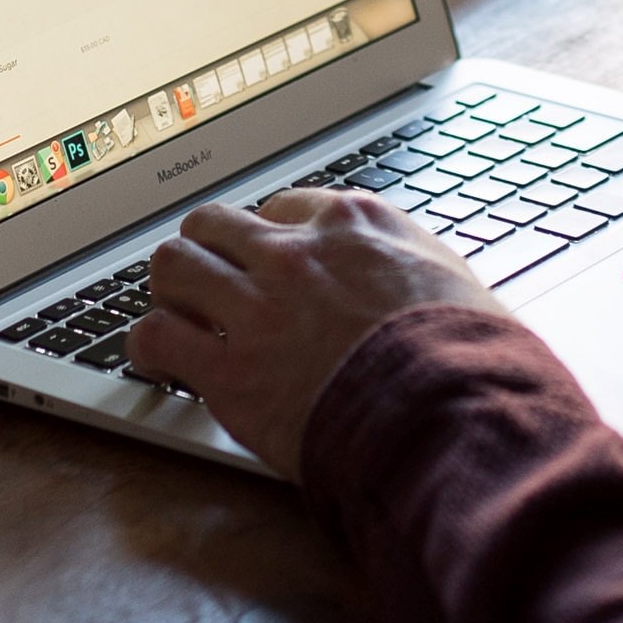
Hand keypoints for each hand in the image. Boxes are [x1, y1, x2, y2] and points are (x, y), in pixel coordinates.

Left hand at [130, 188, 492, 478]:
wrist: (453, 415)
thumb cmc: (473, 359)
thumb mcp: (456, 284)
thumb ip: (416, 272)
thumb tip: (420, 288)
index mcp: (355, 225)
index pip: (285, 208)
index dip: (272, 238)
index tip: (270, 262)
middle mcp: (297, 254)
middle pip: (215, 223)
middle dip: (208, 252)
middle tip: (210, 283)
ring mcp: (257, 308)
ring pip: (172, 264)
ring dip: (171, 289)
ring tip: (175, 313)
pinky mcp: (229, 370)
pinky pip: (157, 336)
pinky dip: (149, 347)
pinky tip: (158, 361)